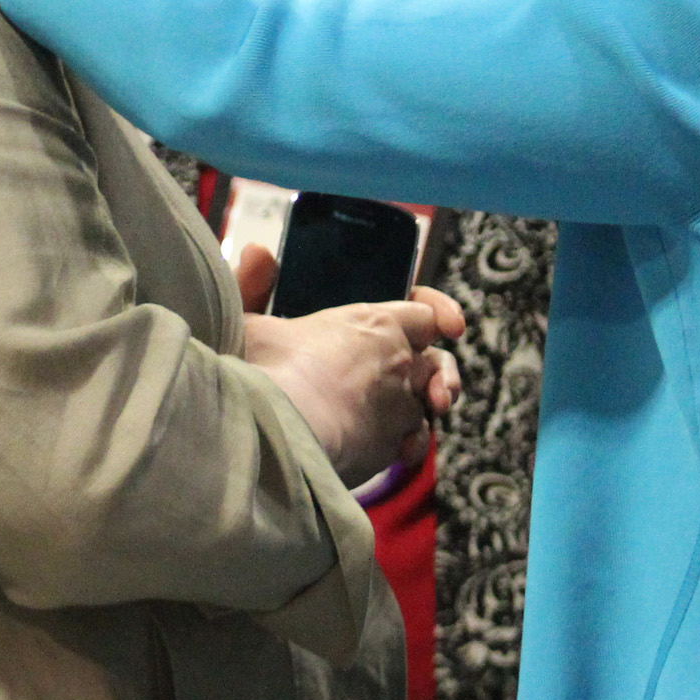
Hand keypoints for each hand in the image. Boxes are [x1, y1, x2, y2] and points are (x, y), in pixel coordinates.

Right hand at [242, 286, 464, 486]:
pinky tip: (395, 449)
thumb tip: (257, 251)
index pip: (425, 313)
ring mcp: (400, 404)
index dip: (438, 314)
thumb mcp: (250, 320)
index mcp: (374, 322)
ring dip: (423, 409)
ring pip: (428, 404)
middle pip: (438, 361)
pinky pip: (416, 441)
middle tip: (431, 388)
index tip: (449, 325)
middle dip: (439, 373)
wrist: (281, 428)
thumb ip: (253, 283)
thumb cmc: (267, 370)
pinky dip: (410, 445)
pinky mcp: (393, 443)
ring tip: (408, 416)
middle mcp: (398, 360)